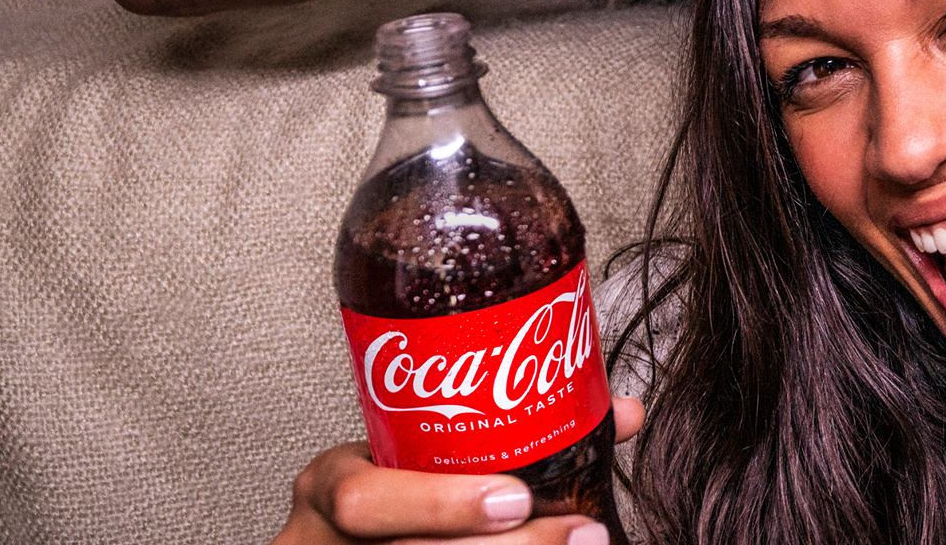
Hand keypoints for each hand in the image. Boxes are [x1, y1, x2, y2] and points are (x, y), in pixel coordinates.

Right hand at [270, 397, 642, 544]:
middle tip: (579, 533)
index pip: (364, 501)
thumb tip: (621, 413)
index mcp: (329, 486)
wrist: (349, 536)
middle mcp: (324, 540)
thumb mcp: (414, 453)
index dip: (440, 504)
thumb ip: (506, 431)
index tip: (515, 499)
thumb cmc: (390, 488)